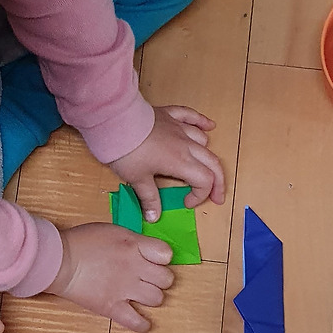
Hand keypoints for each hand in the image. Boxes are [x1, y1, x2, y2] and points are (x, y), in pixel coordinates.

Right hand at [48, 222, 173, 331]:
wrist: (59, 261)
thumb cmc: (81, 241)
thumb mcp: (113, 230)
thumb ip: (134, 241)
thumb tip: (146, 250)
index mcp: (134, 246)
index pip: (166, 254)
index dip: (163, 258)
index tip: (156, 260)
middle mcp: (134, 268)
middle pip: (166, 279)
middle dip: (160, 279)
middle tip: (150, 278)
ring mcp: (125, 289)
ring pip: (157, 299)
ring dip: (153, 297)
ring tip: (142, 295)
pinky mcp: (112, 307)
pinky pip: (136, 322)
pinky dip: (142, 324)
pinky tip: (143, 322)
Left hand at [109, 105, 225, 220]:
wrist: (115, 121)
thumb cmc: (127, 151)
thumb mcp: (137, 179)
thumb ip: (148, 198)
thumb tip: (153, 217)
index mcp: (181, 162)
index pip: (205, 181)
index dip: (200, 195)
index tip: (186, 203)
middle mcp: (186, 145)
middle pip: (212, 163)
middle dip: (218, 182)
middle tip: (216, 196)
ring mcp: (179, 128)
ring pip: (203, 141)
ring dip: (207, 155)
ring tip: (203, 166)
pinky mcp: (170, 115)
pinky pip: (191, 116)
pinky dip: (202, 122)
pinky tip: (209, 125)